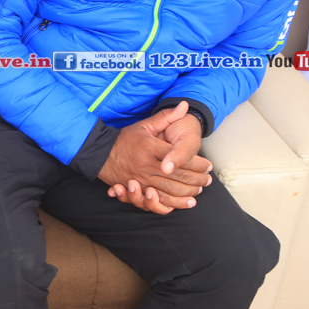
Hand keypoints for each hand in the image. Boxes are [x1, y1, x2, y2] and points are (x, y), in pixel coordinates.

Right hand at [98, 105, 212, 214]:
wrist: (101, 154)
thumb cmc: (125, 139)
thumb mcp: (145, 125)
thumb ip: (166, 116)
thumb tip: (184, 105)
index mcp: (150, 148)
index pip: (180, 157)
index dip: (198, 163)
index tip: (208, 165)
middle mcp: (147, 166)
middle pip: (179, 176)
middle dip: (198, 179)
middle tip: (208, 179)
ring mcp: (142, 180)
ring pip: (172, 190)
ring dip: (189, 191)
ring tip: (200, 188)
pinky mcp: (138, 190)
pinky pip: (160, 201)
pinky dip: (175, 203)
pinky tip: (186, 202)